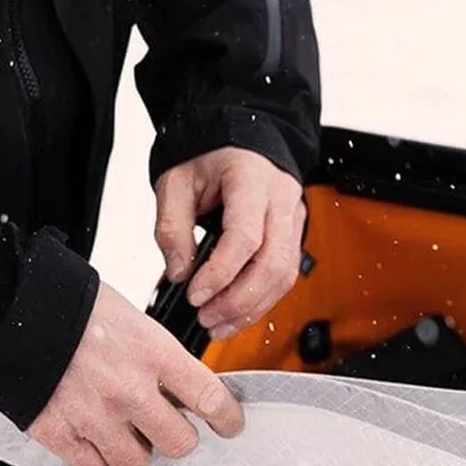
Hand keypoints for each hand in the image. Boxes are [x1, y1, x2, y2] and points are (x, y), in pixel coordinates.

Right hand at [28, 282, 244, 465]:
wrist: (12, 307)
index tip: (229, 424)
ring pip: (136, 462)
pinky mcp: (61, 433)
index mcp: (152, 352)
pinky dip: (96, 457)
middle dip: (176, 436)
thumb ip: (158, 355)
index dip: (227, 418)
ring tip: (123, 427)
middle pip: (179, 443)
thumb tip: (179, 384)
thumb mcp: (132, 317)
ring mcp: (95, 416)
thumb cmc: (71, 305)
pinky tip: (93, 435)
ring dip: (134, 449)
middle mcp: (128, 389)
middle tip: (167, 425)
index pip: (210, 398)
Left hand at [153, 147, 306, 341]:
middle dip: (238, 299)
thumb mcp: (175, 182)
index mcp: (252, 177)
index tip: (195, 294)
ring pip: (285, 274)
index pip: (246, 235)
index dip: (221, 272)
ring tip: (217, 324)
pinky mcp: (293, 233)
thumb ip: (172, 227)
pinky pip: (285, 274)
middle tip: (205, 317)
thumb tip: (179, 273)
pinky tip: (235, 314)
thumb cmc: (208, 158)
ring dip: (252, 307)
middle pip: (273, 262)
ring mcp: (293, 215)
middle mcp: (281, 197)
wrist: (236, 141)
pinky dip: (261, 300)